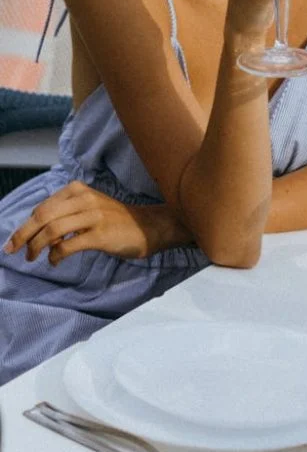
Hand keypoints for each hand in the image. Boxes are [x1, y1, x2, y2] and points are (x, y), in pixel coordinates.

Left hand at [3, 180, 191, 264]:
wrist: (147, 226)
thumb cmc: (115, 219)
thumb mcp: (88, 207)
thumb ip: (64, 213)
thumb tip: (35, 230)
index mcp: (78, 190)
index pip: (42, 207)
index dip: (24, 225)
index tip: (14, 241)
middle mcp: (84, 199)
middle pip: (43, 216)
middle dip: (23, 235)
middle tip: (12, 250)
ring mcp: (93, 216)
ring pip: (52, 231)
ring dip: (36, 247)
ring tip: (33, 258)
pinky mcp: (100, 235)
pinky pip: (68, 245)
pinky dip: (55, 256)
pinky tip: (54, 261)